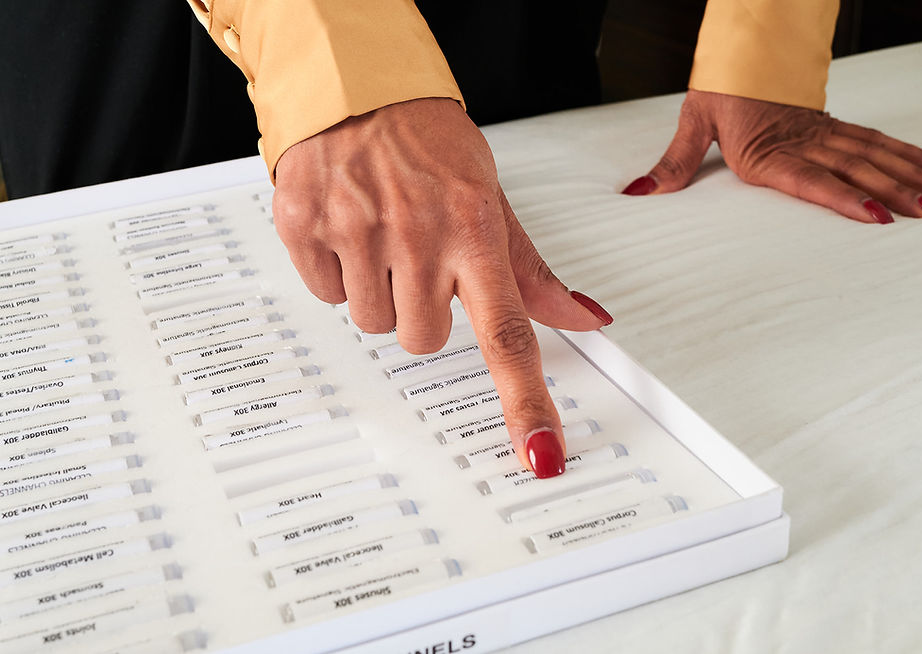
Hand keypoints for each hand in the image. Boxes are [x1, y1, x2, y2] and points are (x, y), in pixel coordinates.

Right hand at [273, 98, 612, 477]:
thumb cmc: (430, 144)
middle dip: (422, 310)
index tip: (540, 452)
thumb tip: (585, 318)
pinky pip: (327, 295)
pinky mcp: (305, 227)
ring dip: (380, 292)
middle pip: (423, 340)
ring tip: (383, 236)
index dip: (524, 401)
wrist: (355, 86)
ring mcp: (356, 231)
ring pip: (372, 323)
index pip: (508, 333)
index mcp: (474, 230)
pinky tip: (349, 229)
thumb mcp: (490, 199)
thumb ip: (531, 271)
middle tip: (420, 257)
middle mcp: (417, 235)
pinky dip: (338, 273)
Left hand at [623, 89, 921, 222]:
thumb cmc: (721, 86)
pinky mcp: (831, 126)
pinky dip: (904, 152)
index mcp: (770, 150)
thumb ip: (675, 162)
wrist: (741, 50)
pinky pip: (873, 139)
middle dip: (898, 191)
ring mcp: (823, 134)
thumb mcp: (694, 120)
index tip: (876, 216)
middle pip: (858, 169)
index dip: (844, 198)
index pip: (813, 178)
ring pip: (874, 155)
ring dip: (911, 175)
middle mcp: (804, 143)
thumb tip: (642, 191)